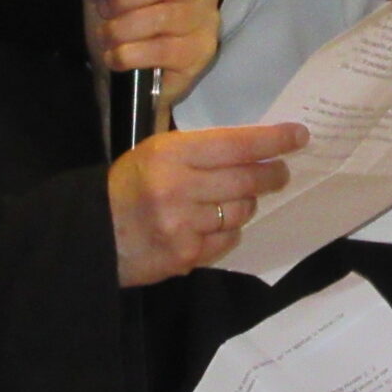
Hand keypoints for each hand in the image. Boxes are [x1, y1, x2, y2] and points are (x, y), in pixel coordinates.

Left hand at [83, 0, 219, 107]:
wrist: (120, 75)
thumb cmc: (119, 20)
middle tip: (106, 10)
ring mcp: (206, 23)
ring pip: (163, 18)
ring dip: (122, 28)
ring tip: (108, 35)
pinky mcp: (199, 56)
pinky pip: (162, 51)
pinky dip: (128, 54)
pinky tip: (116, 57)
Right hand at [108, 121, 305, 287]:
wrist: (93, 233)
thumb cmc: (129, 185)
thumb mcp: (156, 152)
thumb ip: (200, 150)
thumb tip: (253, 148)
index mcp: (171, 155)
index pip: (236, 144)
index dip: (272, 140)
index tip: (298, 136)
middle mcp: (179, 188)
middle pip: (246, 180)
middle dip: (272, 175)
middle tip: (281, 172)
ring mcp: (183, 225)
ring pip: (240, 211)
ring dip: (246, 204)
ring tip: (236, 199)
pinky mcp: (185, 256)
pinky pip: (227, 240)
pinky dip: (229, 231)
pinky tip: (215, 224)